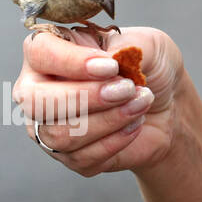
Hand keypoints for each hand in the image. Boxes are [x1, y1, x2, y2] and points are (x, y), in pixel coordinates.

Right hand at [14, 26, 183, 175]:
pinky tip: (134, 124)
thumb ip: (129, 47)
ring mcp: (47, 125)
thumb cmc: (148, 67)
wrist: (165, 107)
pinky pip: (81, 156)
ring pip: (59, 133)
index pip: (39, 52)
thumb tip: (109, 61)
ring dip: (107, 120)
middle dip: (84, 97)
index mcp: (49, 49)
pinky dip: (114, 141)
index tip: (111, 67)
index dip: (72, 62)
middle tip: (126, 89)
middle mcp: (37, 87)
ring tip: (140, 104)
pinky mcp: (66, 155)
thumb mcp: (150, 44)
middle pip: (36, 100)